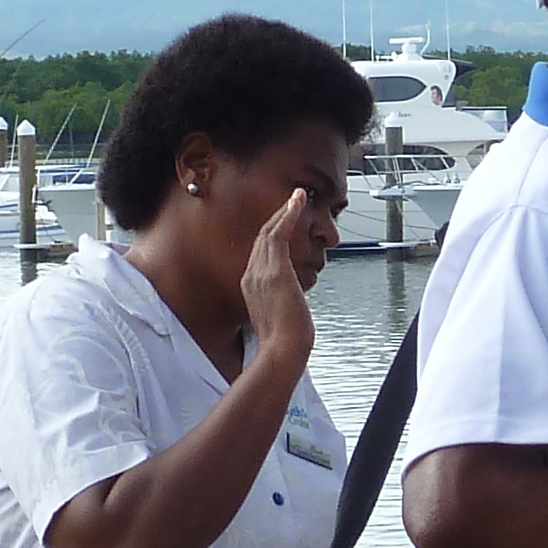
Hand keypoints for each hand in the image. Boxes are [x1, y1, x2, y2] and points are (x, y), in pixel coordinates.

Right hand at [239, 186, 319, 374]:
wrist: (281, 351)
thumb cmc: (284, 342)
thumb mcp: (279, 316)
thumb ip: (280, 302)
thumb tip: (290, 301)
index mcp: (251, 285)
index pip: (260, 252)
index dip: (271, 234)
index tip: (281, 222)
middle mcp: (252, 275)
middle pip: (262, 238)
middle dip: (276, 217)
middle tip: (290, 200)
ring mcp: (261, 272)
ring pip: (269, 232)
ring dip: (283, 211)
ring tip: (296, 196)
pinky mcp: (275, 271)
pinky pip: (279, 234)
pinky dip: (288, 216)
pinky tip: (296, 203)